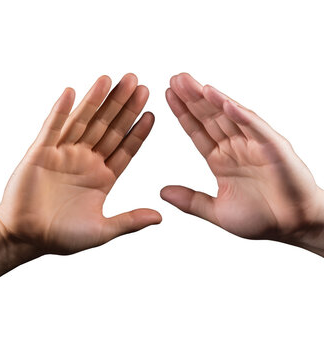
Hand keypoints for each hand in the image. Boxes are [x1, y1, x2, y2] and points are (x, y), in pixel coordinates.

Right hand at [0, 73, 160, 255]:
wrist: (24, 238)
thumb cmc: (61, 236)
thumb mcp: (101, 231)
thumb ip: (130, 221)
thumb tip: (160, 217)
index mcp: (103, 177)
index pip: (125, 148)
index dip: (138, 131)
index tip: (152, 113)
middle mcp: (86, 161)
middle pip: (109, 129)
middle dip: (123, 107)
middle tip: (138, 84)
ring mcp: (64, 154)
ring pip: (84, 122)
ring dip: (97, 100)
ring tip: (112, 80)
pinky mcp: (41, 152)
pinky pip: (52, 128)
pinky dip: (61, 111)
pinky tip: (73, 92)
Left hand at [161, 73, 323, 253]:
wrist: (293, 227)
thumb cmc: (260, 219)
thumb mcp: (217, 211)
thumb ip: (191, 201)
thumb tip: (162, 193)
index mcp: (220, 160)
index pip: (197, 131)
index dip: (183, 113)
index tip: (168, 96)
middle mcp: (235, 147)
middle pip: (209, 117)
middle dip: (192, 98)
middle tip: (175, 78)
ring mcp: (253, 145)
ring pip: (228, 116)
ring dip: (210, 98)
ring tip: (191, 83)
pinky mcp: (273, 148)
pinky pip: (255, 127)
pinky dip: (239, 114)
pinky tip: (222, 100)